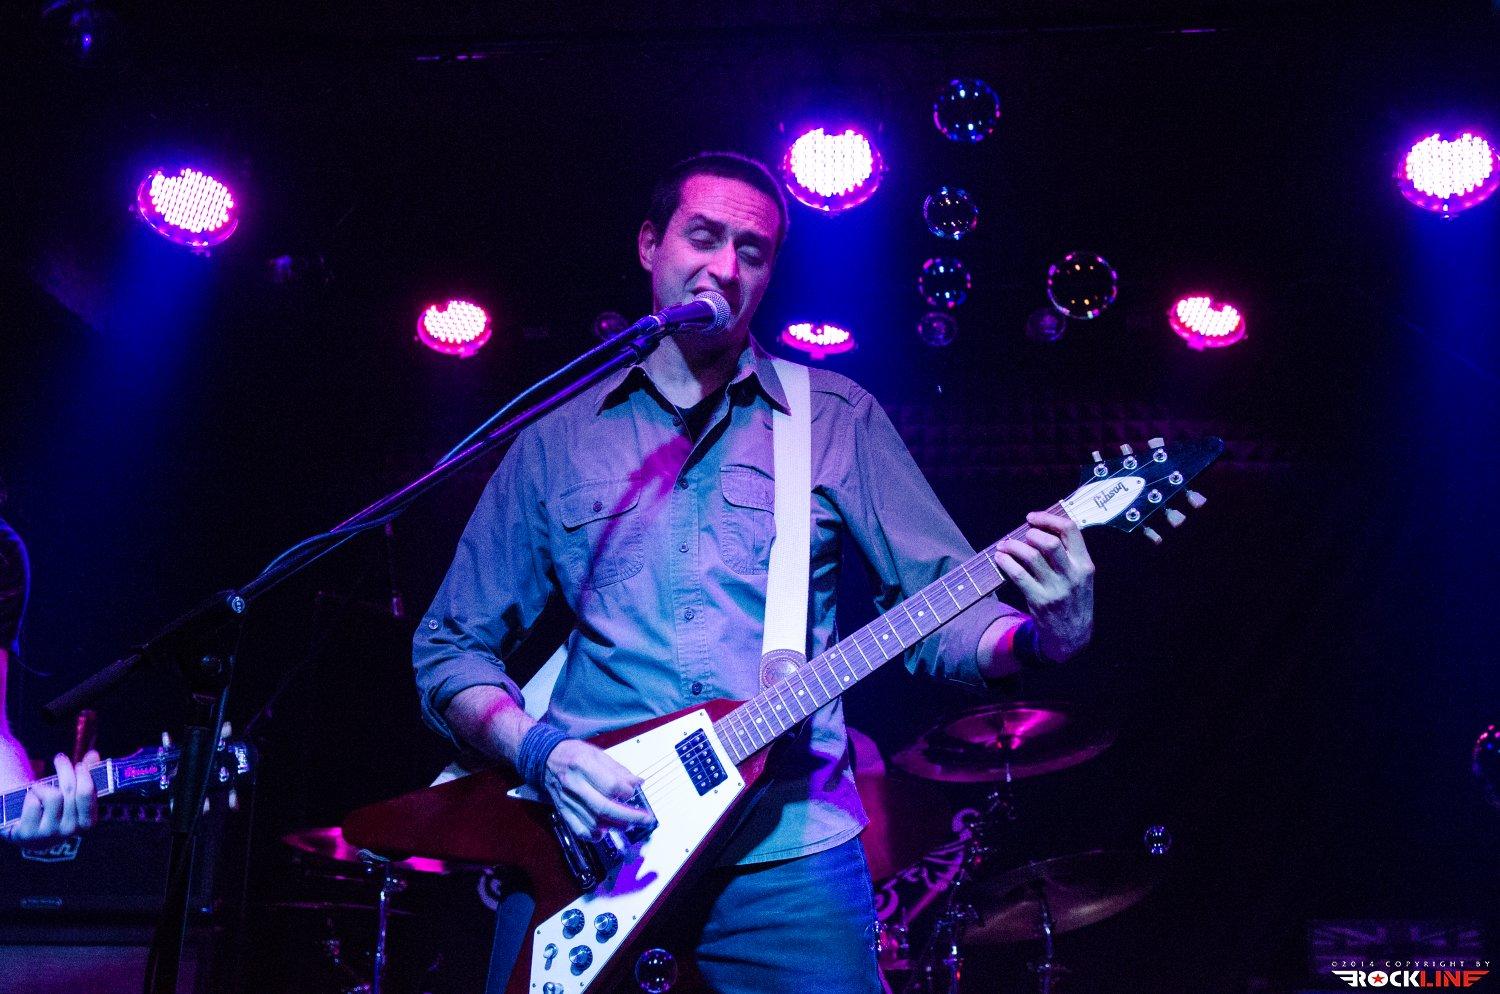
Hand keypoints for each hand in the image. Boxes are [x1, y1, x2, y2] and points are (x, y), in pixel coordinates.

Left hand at [4, 751, 98, 847]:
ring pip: (52, 796)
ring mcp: (49, 833)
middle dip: (65, 770)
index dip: (84, 775)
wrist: (32, 834)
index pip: (88, 793)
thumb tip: (93, 754)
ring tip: (40, 788)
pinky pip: (33, 803)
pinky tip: (31, 801)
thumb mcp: (73, 795)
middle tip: (60, 758)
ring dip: (44, 787)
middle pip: (69, 790)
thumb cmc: (56, 809)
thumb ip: (86, 775)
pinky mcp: (29, 833)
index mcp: (87, 821)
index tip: (79, 764)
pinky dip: (30, 797)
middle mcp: (70, 830)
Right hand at [542, 739, 654, 838]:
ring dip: (614, 826)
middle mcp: (574, 784)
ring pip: (593, 821)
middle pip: (603, 807)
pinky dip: (593, 835)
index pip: (609, 785)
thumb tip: (638, 782)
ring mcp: (567, 799)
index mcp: (583, 764)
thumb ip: (618, 769)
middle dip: (629, 816)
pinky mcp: (563, 810)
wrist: (544, 757)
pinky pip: (578, 829)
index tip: (633, 792)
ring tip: (628, 824)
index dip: (626, 792)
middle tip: (645, 819)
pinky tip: (604, 832)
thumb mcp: (596, 753)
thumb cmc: (572, 753)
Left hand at [993, 511, 1094, 662]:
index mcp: (1085, 564)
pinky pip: (1018, 575)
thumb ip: (1069, 553)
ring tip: (1005, 545)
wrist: (1072, 636)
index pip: (1070, 530)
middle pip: (1049, 543)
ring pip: (1031, 557)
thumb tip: (1041, 526)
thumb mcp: (1081, 576)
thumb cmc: (1073, 599)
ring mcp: (1056, 589)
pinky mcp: (1039, 601)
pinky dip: (1006, 562)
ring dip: (1013, 546)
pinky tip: (1000, 558)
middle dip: (1030, 534)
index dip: (1048, 518)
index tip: (1032, 517)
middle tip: (1022, 536)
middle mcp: (1072, 575)